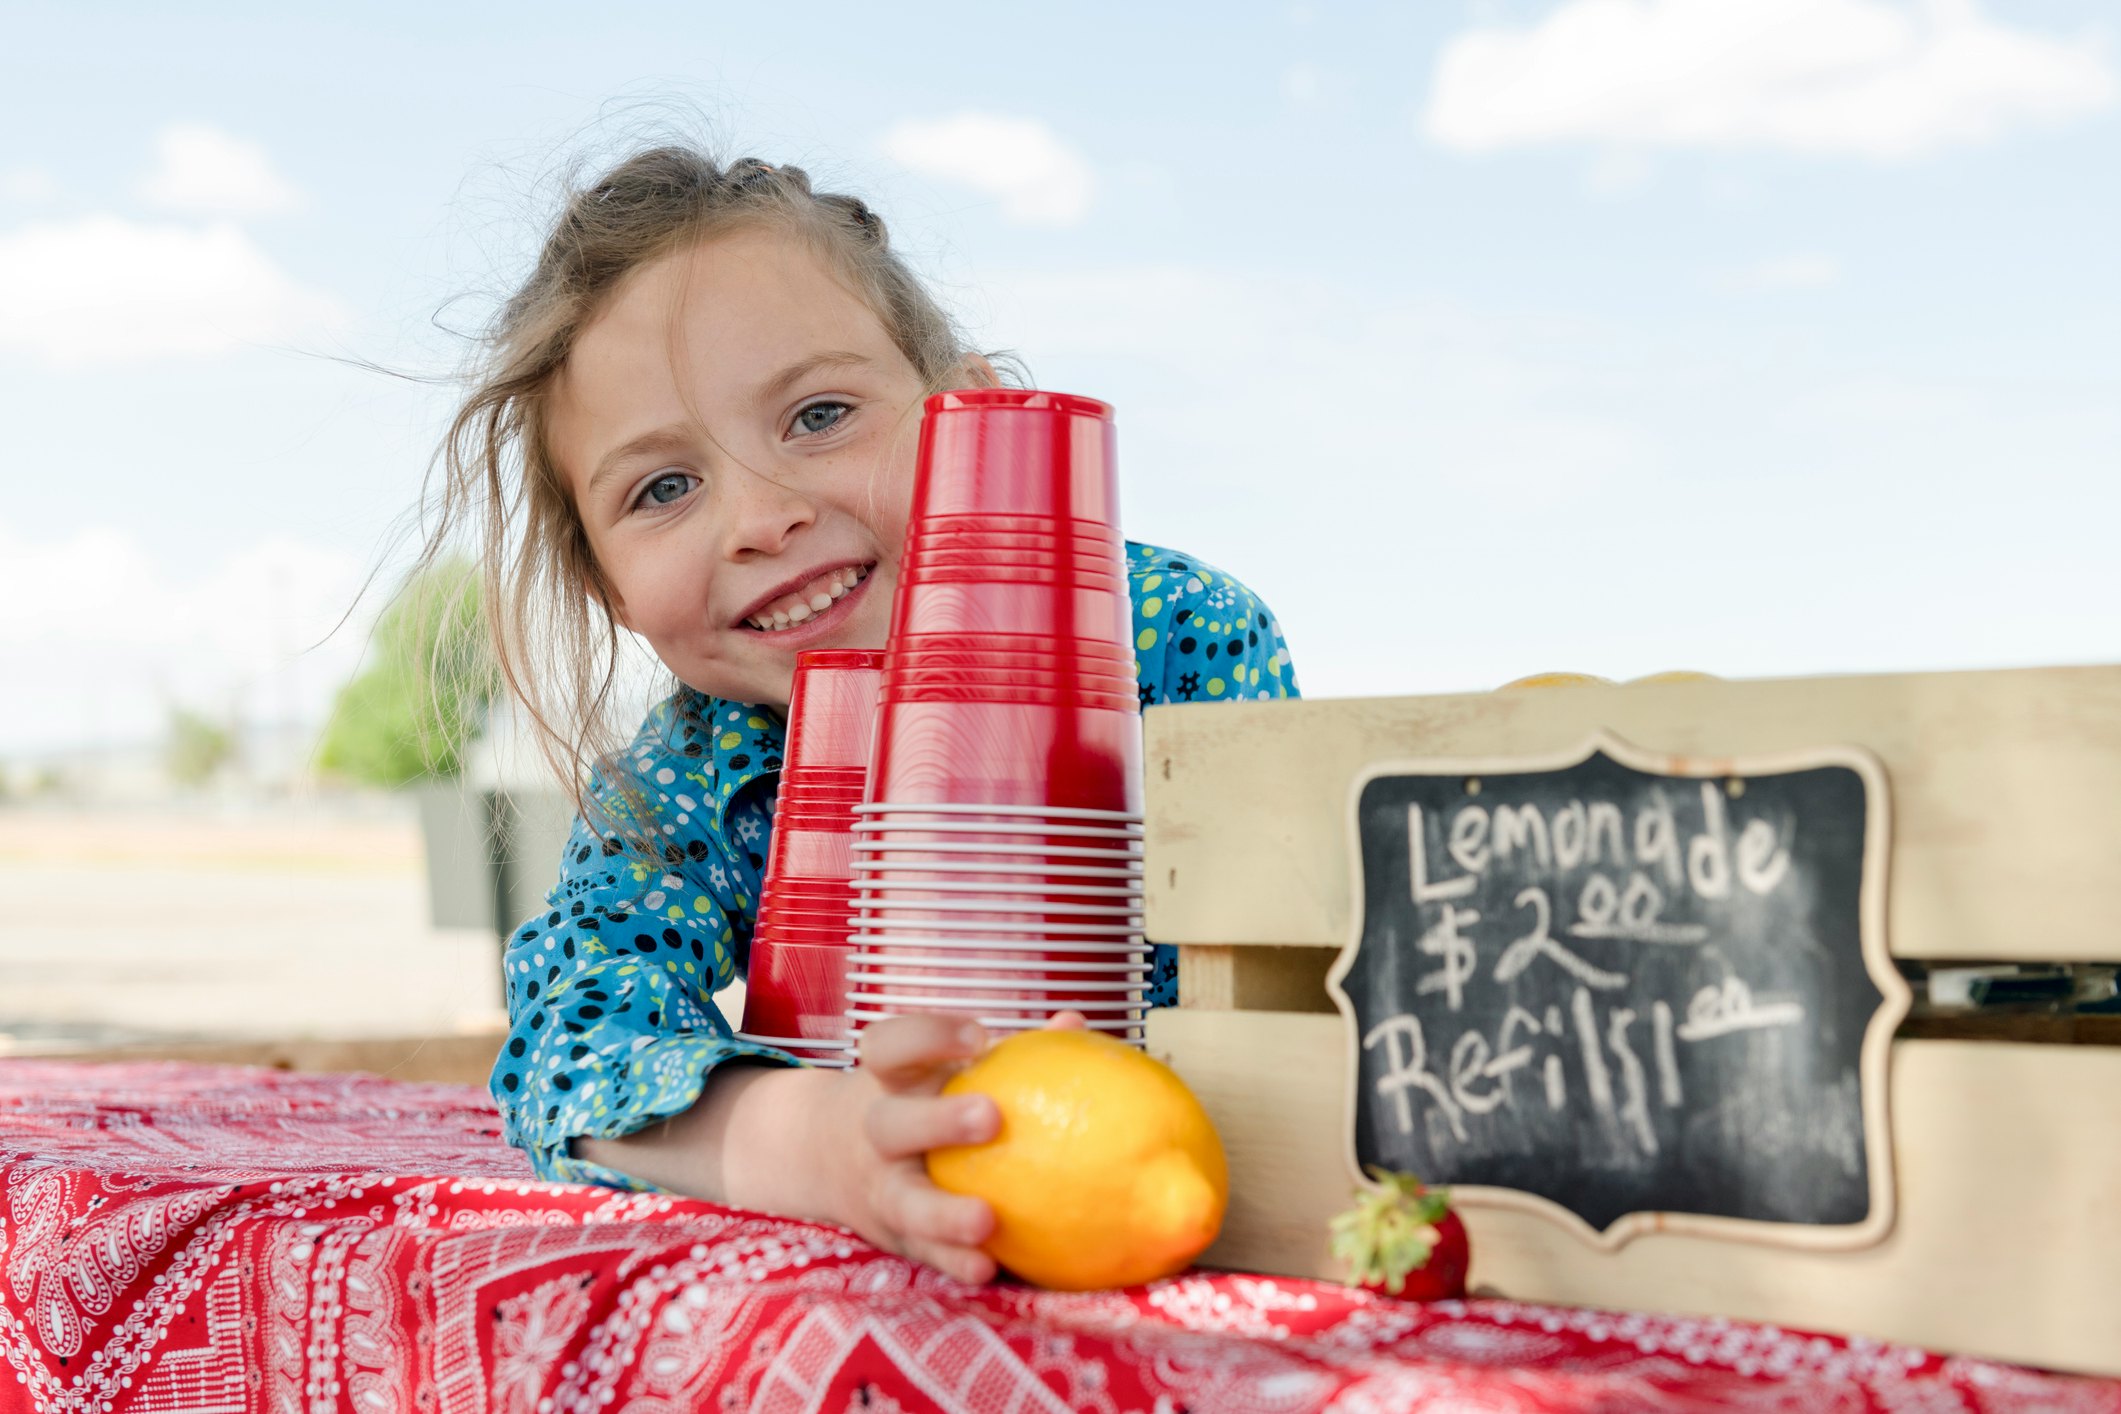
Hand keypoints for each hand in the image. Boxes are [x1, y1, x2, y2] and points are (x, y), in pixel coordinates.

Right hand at [820, 1013, 1001, 1283]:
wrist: (824, 1155)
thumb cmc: (914, 1099)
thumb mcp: (935, 1068)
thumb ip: (1003, 1051)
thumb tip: (1073, 1022)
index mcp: (889, 1080)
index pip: (891, 1046)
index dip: (930, 1037)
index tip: (979, 1038)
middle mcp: (876, 1130)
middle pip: (892, 1124)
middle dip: (937, 1122)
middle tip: (990, 1117)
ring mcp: (880, 1187)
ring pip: (903, 1201)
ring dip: (943, 1213)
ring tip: (986, 1219)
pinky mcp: (894, 1235)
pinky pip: (922, 1252)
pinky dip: (952, 1261)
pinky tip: (988, 1267)